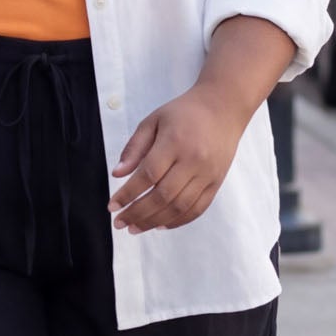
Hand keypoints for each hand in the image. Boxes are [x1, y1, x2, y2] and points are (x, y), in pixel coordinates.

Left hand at [109, 84, 247, 233]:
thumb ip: (134, 147)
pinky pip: (198, 208)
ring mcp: (208, 174)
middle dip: (137, 213)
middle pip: (163, 196)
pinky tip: (160, 225)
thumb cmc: (184, 113)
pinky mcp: (217, 182)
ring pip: (179, 207)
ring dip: (154, 221)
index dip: (128, 194)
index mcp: (174, 142)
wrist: (224, 108)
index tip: (112, 206)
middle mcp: (193, 160)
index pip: (148, 175)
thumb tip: (117, 174)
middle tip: (119, 222)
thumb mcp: (153, 121)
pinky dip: (178, 221)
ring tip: (135, 228)